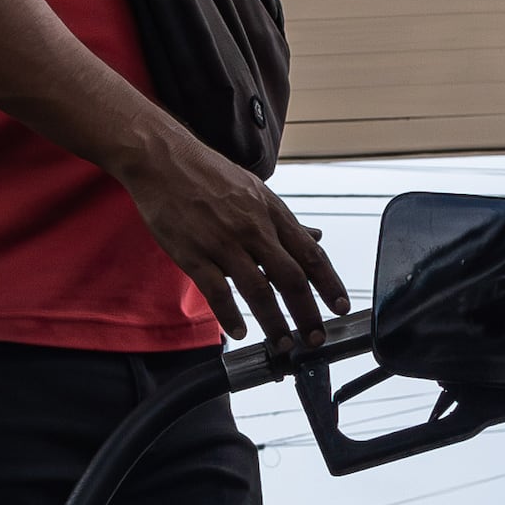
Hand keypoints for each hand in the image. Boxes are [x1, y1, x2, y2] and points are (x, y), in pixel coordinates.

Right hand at [118, 128, 344, 342]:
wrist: (162, 160)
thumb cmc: (209, 175)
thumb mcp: (256, 192)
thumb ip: (285, 221)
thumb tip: (316, 237)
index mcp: (272, 213)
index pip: (310, 254)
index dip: (329, 284)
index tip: (341, 307)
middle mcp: (253, 228)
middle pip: (290, 278)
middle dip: (308, 313)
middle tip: (316, 339)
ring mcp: (222, 242)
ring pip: (257, 289)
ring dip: (274, 323)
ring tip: (284, 344)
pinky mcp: (192, 253)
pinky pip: (217, 291)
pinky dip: (230, 315)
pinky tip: (239, 332)